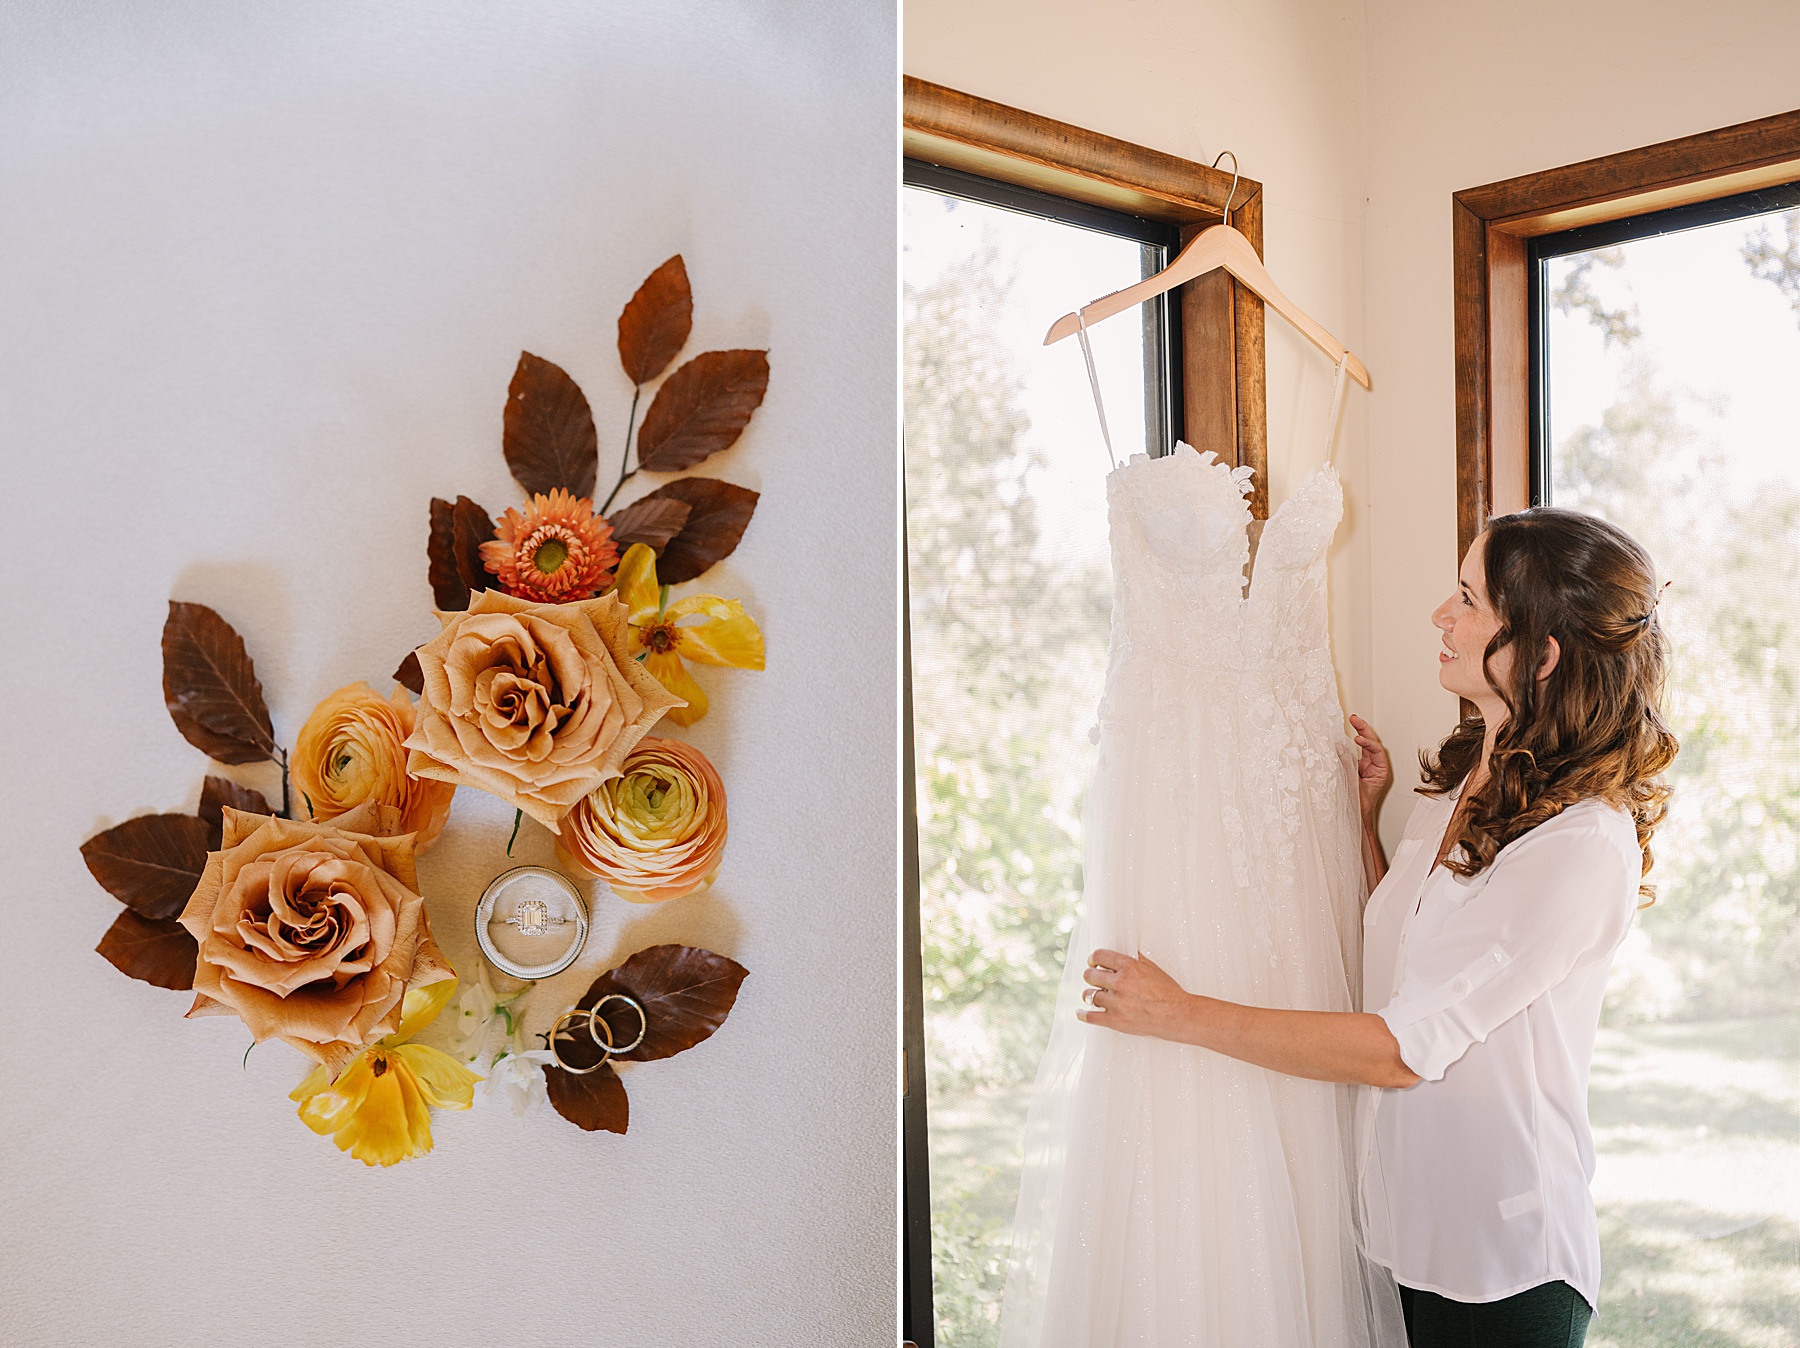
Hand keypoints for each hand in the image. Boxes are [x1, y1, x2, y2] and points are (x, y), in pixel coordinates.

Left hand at [1078, 949, 1192, 1037]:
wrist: (1177, 1015)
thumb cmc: (1168, 992)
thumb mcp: (1152, 968)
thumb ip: (1134, 959)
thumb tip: (1121, 953)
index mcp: (1129, 967)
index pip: (1099, 956)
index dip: (1093, 959)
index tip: (1093, 963)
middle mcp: (1120, 983)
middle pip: (1090, 975)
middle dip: (1091, 976)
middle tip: (1093, 978)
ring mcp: (1116, 1003)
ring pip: (1089, 995)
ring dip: (1090, 994)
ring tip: (1093, 995)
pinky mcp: (1116, 1020)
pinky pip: (1091, 1017)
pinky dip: (1083, 1014)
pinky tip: (1081, 1012)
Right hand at [1349, 713, 1390, 824]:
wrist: (1357, 819)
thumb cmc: (1360, 807)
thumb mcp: (1353, 785)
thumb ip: (1347, 766)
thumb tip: (1340, 749)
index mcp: (1381, 771)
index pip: (1376, 750)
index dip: (1367, 742)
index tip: (1357, 738)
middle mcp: (1375, 766)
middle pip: (1372, 743)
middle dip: (1363, 729)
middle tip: (1354, 718)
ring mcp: (1366, 766)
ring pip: (1365, 745)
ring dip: (1359, 732)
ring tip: (1353, 721)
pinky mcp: (1357, 767)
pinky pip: (1355, 752)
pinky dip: (1351, 744)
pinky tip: (1346, 736)